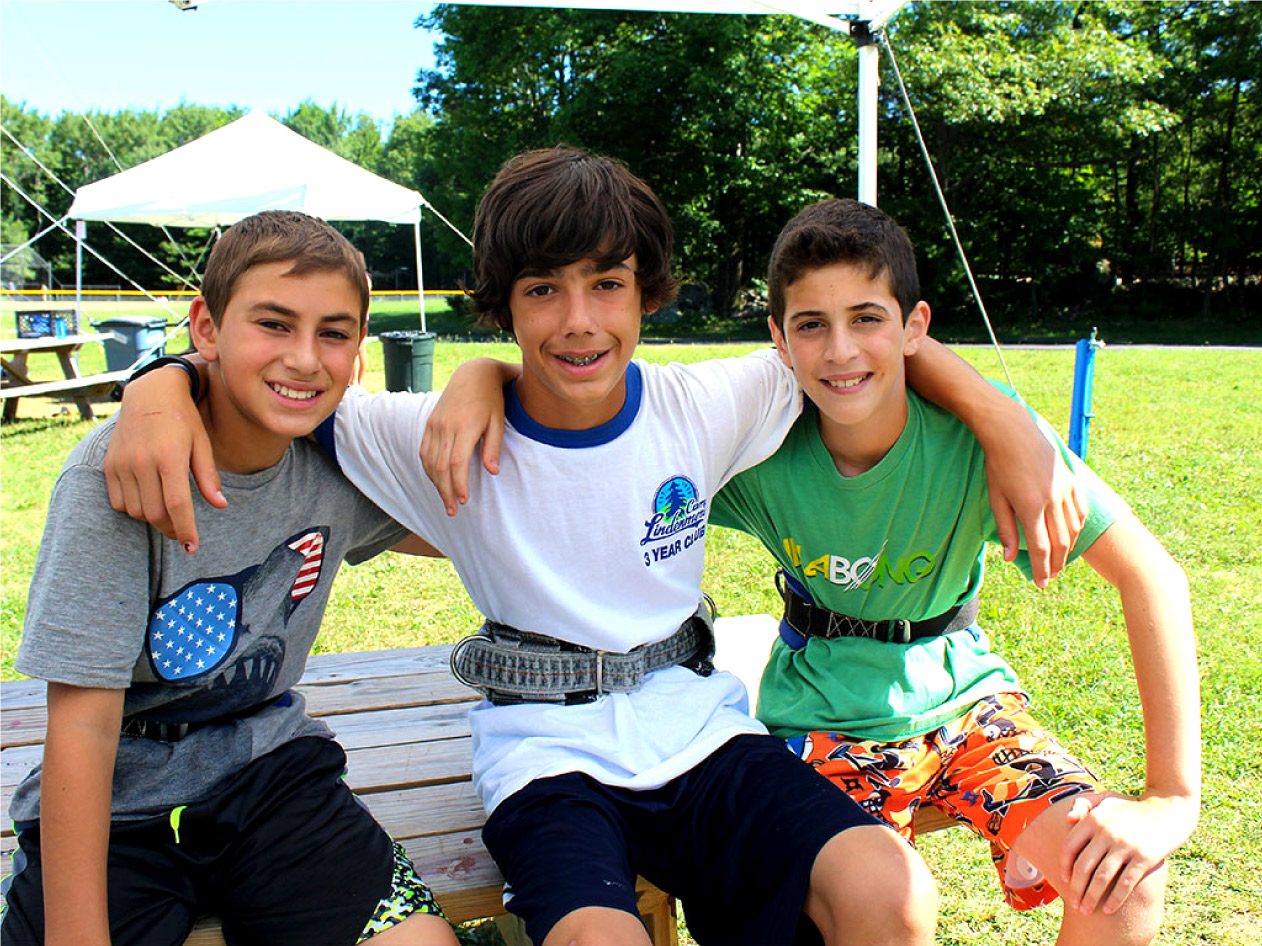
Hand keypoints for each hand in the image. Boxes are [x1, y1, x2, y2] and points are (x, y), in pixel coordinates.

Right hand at [104, 367, 222, 552]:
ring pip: (136, 511)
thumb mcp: (202, 443)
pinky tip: (148, 500)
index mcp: (169, 456)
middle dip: (171, 529)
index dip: (185, 530)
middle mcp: (142, 461)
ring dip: (153, 519)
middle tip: (183, 533)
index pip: (177, 505)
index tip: (192, 547)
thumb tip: (220, 506)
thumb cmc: (183, 419)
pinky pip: (118, 502)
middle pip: (156, 513)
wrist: (150, 393)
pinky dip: (133, 509)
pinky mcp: (109, 465)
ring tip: (168, 513)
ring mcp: (122, 463)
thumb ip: (208, 476)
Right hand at [419, 359, 511, 515]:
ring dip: (436, 484)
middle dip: (446, 491)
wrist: (473, 375)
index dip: (459, 484)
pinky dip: (429, 469)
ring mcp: (434, 424)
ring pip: (429, 461)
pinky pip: (424, 451)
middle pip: (440, 467)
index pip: (457, 463)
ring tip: (446, 501)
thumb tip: (493, 473)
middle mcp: (445, 426)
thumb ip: (493, 447)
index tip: (464, 501)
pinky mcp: (430, 423)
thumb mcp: (498, 422)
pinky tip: (437, 481)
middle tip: (453, 510)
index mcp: (464, 427)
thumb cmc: (491, 400)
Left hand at [983, 413, 1086, 586]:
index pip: (1040, 547)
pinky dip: (1077, 528)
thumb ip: (1005, 529)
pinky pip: (1080, 511)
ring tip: (1059, 561)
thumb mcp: (996, 498)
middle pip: (1060, 542)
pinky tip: (1070, 536)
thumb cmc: (999, 465)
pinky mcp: (1073, 480)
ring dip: (1068, 549)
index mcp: (1029, 506)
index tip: (1042, 584)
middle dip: (1056, 564)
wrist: (1013, 431)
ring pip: (1073, 529)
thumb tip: (1010, 558)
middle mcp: (1052, 500)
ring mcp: (1065, 489)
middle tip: (1050, 577)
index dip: (1042, 569)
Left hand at [1059, 792, 1196, 914]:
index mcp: (1094, 819)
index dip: (1064, 866)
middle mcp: (1106, 832)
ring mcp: (1125, 845)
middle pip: (1083, 866)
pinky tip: (1108, 910)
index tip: (1064, 880)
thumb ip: (1084, 805)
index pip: (1069, 846)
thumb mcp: (1107, 799)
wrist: (1170, 808)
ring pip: (1101, 878)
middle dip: (1076, 889)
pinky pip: (1125, 883)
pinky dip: (1115, 899)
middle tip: (1073, 903)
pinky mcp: (1145, 857)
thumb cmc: (1133, 807)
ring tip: (1085, 910)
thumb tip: (1066, 819)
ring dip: (1091, 898)